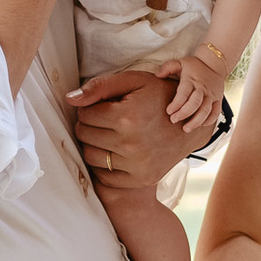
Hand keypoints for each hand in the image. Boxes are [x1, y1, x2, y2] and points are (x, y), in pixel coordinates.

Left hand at [69, 68, 217, 187]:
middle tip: (105, 119)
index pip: (84, 114)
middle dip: (89, 124)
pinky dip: (105, 164)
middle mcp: (131, 144)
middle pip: (84, 135)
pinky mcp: (141, 178)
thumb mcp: (134, 82)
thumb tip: (69, 100)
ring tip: (109, 134)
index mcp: (127, 117)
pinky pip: (105, 176)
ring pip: (90, 156)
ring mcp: (137, 165)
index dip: (90, 107)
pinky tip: (116, 151)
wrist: (190, 122)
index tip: (103, 106)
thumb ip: (100, 87)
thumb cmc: (159, 97)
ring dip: (94, 144)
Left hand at [158, 53, 223, 133]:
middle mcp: (202, 88)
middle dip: (184, 114)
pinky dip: (209, 121)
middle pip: (195, 104)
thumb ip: (168, 67)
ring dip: (196, 121)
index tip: (169, 111)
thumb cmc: (194, 65)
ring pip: (206, 111)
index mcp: (191, 80)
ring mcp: (211, 95)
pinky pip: (215, 112)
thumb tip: (157, 76)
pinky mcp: (218, 100)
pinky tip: (199, 125)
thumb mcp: (180, 62)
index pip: (184, 94)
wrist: (215, 63)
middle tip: (173, 120)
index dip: (176, 104)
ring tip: (186, 129)